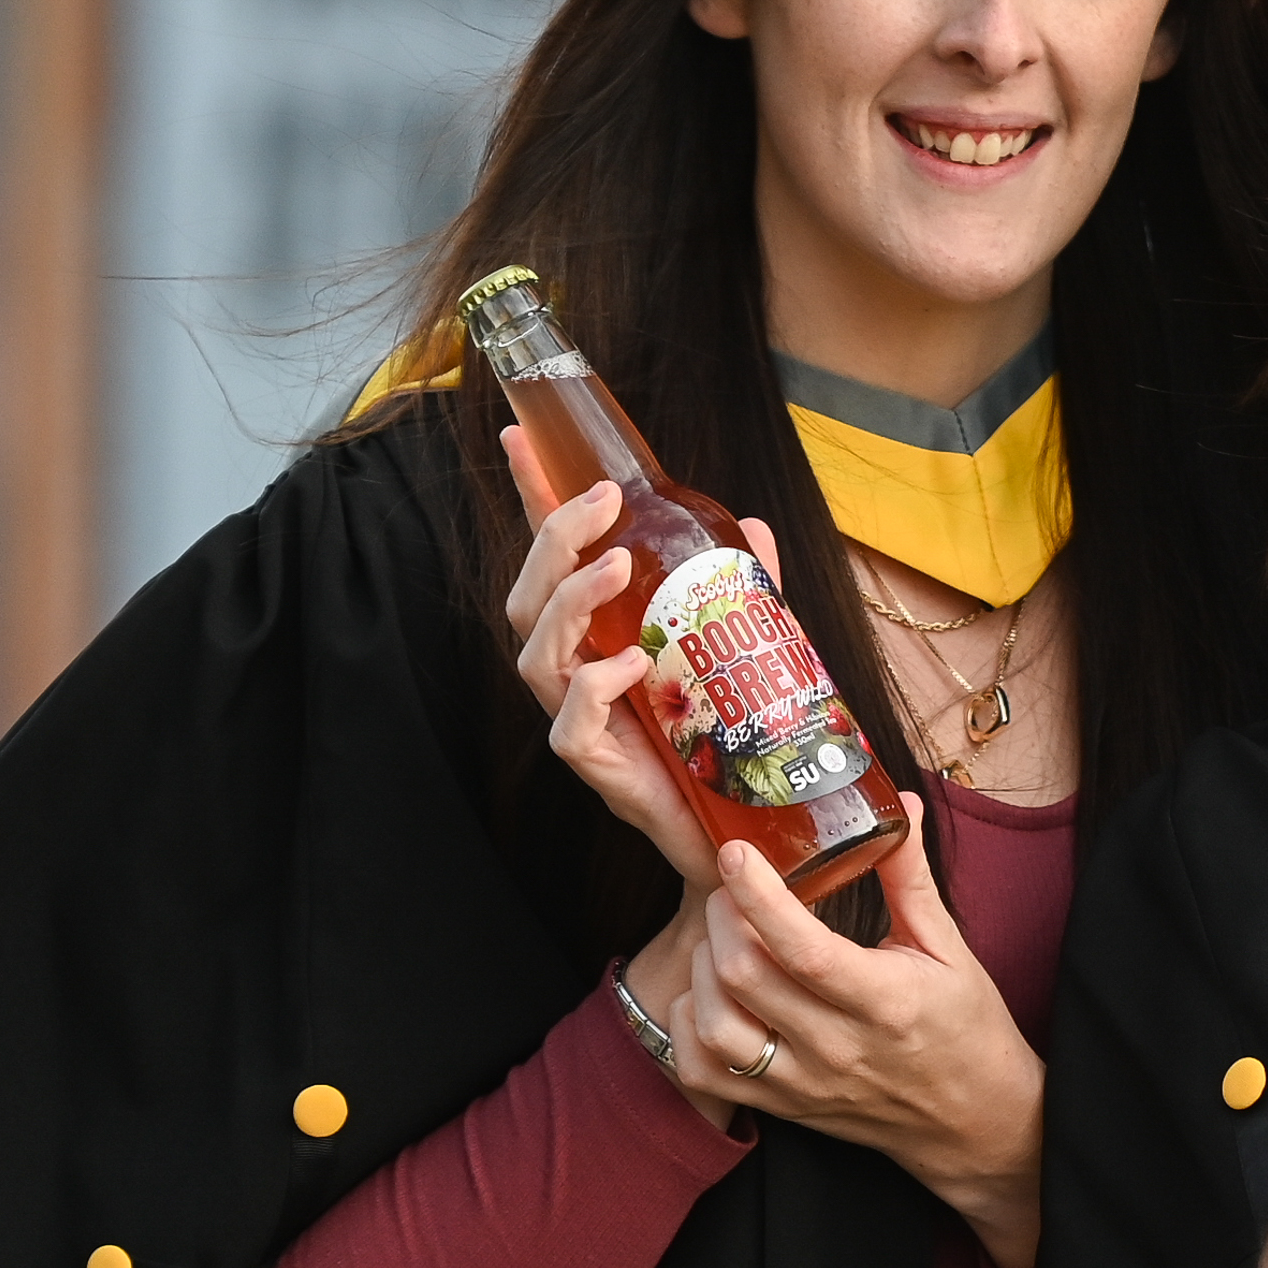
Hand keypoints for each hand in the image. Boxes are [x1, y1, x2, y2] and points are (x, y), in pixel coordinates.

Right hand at [500, 425, 791, 889]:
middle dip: (555, 539)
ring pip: (537, 654)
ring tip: (616, 567)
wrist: (749, 832)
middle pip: (529, 597)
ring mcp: (582, 720)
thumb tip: (749, 525)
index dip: (532, 498)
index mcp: (601, 633)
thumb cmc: (731, 735)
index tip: (518, 435)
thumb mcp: (744, 644)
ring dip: (571, 600)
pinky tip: (625, 666)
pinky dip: (591, 689)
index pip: (555, 558)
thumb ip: (741, 588)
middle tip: (604, 501)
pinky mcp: (599, 768)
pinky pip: (570, 727)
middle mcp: (577, 672)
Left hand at [664, 796, 1045, 1267]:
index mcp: (886, 1001)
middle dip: (721, 917)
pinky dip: (689, 1027)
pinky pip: (704, 1074)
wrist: (974, 1123)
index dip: (758, 896)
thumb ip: (911, 878)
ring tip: (721, 938)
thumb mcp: (950, 948)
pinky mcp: (782, 1107)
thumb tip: (899, 805)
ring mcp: (804, 1082)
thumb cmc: (966, 1029)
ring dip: (702, 970)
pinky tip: (709, 994)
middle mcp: (838, 1047)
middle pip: (743, 978)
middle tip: (732, 888)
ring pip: (714, 1026)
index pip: (805, 949)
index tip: (736, 851)